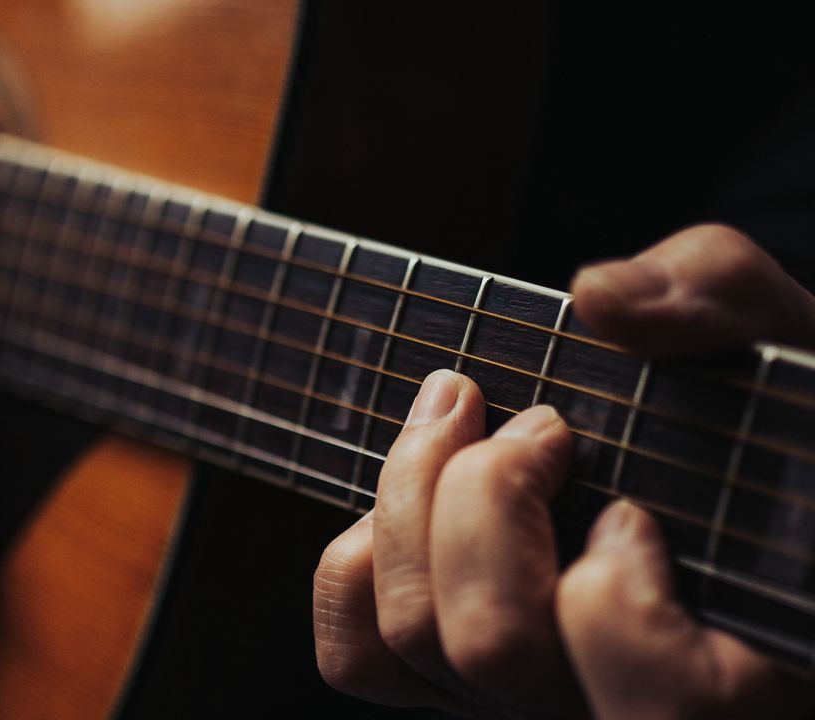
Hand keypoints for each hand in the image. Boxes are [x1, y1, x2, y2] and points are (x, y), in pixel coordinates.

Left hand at [314, 225, 814, 717]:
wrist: (716, 461)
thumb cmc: (753, 418)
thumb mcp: (770, 338)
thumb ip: (714, 302)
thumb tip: (598, 297)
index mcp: (733, 672)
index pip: (663, 699)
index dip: (618, 595)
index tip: (628, 506)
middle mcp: (606, 702)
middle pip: (491, 646)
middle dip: (485, 498)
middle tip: (535, 423)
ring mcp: (517, 695)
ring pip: (413, 637)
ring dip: (412, 502)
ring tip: (456, 420)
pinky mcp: (443, 674)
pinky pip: (357, 655)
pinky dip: (356, 567)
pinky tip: (408, 502)